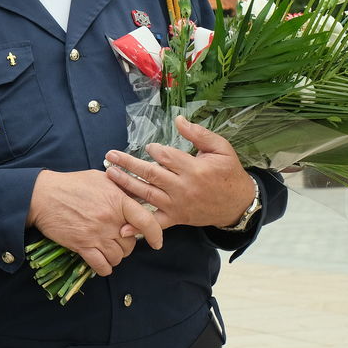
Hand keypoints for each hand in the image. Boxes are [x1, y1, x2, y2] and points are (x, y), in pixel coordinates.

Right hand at [27, 169, 162, 276]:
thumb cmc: (71, 184)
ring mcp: (96, 234)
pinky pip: (102, 266)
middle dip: (127, 244)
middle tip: (117, 238)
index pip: (146, 221)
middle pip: (131, 244)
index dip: (155, 235)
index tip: (157, 243)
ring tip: (108, 248)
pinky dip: (104, 267)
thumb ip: (121, 189)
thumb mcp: (101, 179)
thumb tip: (138, 197)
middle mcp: (110, 219)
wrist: (42, 195)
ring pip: (118, 256)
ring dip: (115, 256)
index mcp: (117, 200)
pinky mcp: (82, 246)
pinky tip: (101, 261)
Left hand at [103, 115, 257, 229]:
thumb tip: (178, 120)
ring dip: (126, 184)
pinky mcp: (176, 218)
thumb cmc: (228, 173)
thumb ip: (199, 134)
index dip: (154, 150)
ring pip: (147, 194)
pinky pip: (156, 223)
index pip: (166, 157)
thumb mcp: (221, 149)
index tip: (149, 147)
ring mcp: (177, 205)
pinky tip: (122, 227)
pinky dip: (139, 226)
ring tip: (110, 174)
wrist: (237, 204)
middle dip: (128, 164)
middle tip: (110, 155)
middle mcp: (183, 188)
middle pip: (150, 174)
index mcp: (194, 169)